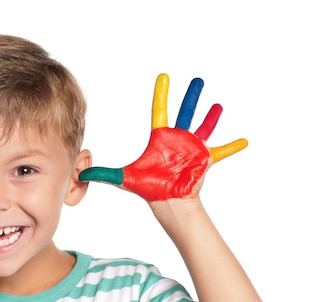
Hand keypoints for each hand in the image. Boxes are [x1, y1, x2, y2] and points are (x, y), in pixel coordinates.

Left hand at [79, 74, 247, 200]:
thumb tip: (79, 172)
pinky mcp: (205, 159)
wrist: (167, 202)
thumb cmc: (148, 188)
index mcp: (162, 137)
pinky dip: (232, 146)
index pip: (160, 110)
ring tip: (217, 105)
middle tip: (197, 79)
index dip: (162, 94)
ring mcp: (193, 148)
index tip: (163, 77)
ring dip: (211, 117)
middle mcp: (178, 138)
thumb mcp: (124, 178)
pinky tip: (245, 140)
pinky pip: (222, 151)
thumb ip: (104, 173)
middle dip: (190, 96)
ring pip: (203, 127)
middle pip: (185, 112)